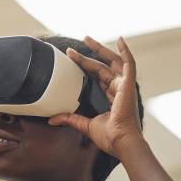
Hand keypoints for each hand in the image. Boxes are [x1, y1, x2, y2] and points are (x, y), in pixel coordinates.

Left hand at [48, 36, 143, 157]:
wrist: (121, 142)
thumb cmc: (110, 137)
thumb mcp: (85, 125)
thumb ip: (70, 119)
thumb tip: (51, 120)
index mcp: (112, 97)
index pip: (97, 76)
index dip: (84, 66)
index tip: (71, 59)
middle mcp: (119, 88)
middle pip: (102, 66)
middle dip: (87, 56)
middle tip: (72, 49)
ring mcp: (124, 85)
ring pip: (111, 61)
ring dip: (99, 49)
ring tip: (86, 39)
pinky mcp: (128, 84)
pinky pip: (128, 63)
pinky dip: (125, 51)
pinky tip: (120, 40)